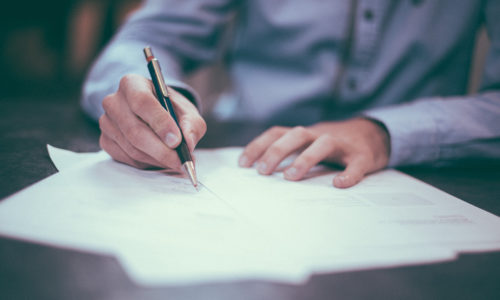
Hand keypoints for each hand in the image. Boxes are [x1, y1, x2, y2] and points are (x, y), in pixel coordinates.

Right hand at [99, 74, 205, 169]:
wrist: (155, 115)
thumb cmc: (171, 110)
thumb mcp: (187, 112)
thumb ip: (191, 125)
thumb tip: (188, 143)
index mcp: (132, 84)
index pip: (142, 102)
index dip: (160, 123)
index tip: (177, 140)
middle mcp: (114, 101)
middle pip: (135, 130)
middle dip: (161, 150)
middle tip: (181, 160)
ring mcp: (107, 122)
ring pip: (132, 148)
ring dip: (157, 159)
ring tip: (176, 161)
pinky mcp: (106, 141)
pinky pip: (127, 158)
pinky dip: (148, 163)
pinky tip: (160, 159)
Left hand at [238, 118, 389, 187]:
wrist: (374, 134)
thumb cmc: (333, 145)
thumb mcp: (309, 144)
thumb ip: (290, 153)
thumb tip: (259, 172)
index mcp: (305, 134)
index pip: (277, 133)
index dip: (259, 146)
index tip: (243, 164)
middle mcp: (320, 135)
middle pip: (296, 135)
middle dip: (277, 151)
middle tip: (262, 171)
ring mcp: (342, 144)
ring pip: (323, 144)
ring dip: (305, 159)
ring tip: (291, 177)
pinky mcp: (363, 156)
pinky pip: (356, 164)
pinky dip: (348, 174)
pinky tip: (339, 184)